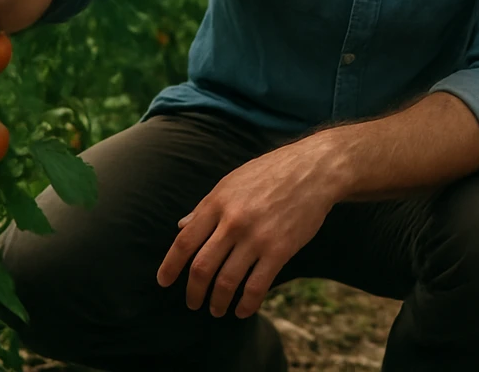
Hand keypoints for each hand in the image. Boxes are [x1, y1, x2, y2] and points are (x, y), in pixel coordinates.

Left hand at [156, 138, 340, 318]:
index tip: (164, 282)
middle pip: (202, 268)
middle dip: (193, 292)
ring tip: (217, 309)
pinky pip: (257, 286)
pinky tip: (243, 310)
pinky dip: (246, 304)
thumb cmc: (271, 173)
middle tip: (193, 303)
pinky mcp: (280, 250)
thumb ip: (206, 206)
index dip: (170, 267)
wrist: (314, 169)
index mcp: (217, 203)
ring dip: (218, 302)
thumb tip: (181, 227)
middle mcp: (233, 222)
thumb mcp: (232, 182)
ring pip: (226, 282)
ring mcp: (256, 237)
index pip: (184, 242)